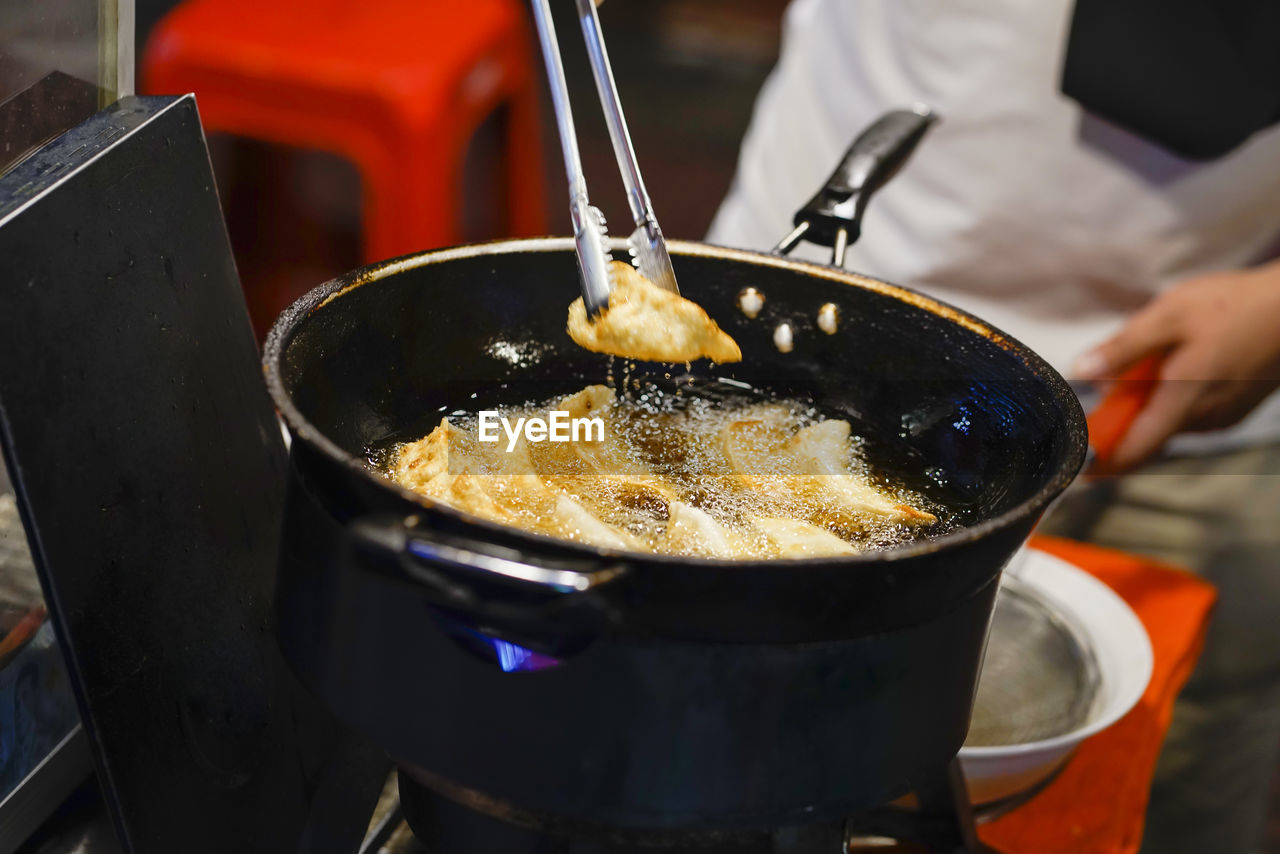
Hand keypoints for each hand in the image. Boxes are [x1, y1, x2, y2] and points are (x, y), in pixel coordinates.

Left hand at [1074, 261, 1279, 471]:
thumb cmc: (1234, 306)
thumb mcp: (1169, 315)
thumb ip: (1124, 347)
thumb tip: (1081, 371)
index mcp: (1183, 400)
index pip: (1135, 448)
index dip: (1103, 461)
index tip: (1077, 467)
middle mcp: (1204, 419)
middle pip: (1146, 432)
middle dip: (1123, 412)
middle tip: (1121, 373)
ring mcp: (1221, 417)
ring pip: (1167, 420)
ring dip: (1149, 401)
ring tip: (1162, 355)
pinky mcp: (1232, 411)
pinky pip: (1188, 413)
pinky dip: (1172, 396)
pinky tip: (1183, 362)